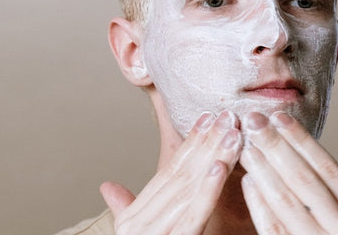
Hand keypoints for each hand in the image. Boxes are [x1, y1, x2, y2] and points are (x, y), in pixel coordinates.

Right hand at [100, 111, 242, 233]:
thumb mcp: (136, 234)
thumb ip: (125, 209)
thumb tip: (106, 186)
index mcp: (136, 217)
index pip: (168, 173)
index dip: (189, 144)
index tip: (207, 117)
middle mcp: (140, 222)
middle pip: (180, 174)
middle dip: (206, 143)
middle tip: (226, 115)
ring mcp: (151, 234)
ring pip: (187, 189)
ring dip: (212, 158)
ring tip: (230, 132)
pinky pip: (192, 216)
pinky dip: (207, 191)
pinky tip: (220, 167)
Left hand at [239, 111, 337, 233]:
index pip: (331, 173)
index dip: (304, 143)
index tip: (281, 117)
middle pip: (305, 183)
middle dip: (277, 148)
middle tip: (254, 120)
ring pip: (287, 204)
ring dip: (264, 171)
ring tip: (246, 144)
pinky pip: (273, 231)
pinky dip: (258, 205)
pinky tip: (246, 180)